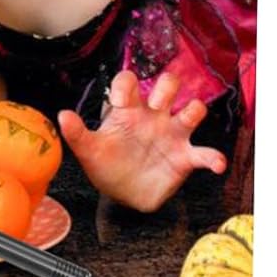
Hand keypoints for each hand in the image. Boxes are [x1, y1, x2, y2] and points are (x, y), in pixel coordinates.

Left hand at [59, 69, 226, 211]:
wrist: (122, 193)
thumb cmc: (104, 163)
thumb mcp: (88, 149)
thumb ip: (77, 133)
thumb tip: (62, 115)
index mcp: (127, 110)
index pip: (129, 83)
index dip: (125, 84)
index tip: (119, 99)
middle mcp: (152, 116)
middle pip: (166, 86)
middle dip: (166, 87)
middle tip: (159, 102)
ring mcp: (171, 135)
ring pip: (192, 111)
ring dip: (194, 110)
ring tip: (189, 116)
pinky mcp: (185, 157)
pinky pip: (205, 153)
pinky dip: (213, 157)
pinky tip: (215, 163)